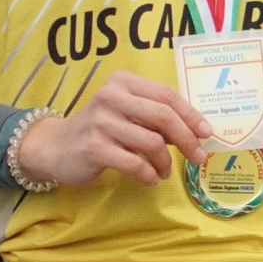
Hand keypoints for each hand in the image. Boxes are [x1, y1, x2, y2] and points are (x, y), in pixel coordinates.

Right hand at [11, 75, 208, 189]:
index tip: (206, 133)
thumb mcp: (125, 112)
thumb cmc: (98, 129)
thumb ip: (153, 116)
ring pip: (152, 143)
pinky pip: (135, 163)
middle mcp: (111, 97)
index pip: (167, 96)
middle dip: (187, 139)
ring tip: (165, 171)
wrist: (55, 147)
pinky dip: (149, 174)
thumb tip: (194, 130)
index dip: (191, 115)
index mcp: (123, 82)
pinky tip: (151, 178)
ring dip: (165, 162)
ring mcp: (101, 123)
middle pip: (164, 117)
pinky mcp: (95, 148)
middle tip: (197, 157)